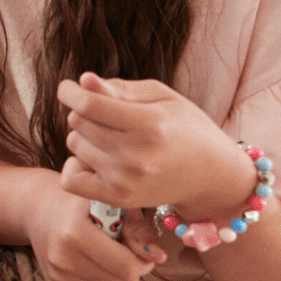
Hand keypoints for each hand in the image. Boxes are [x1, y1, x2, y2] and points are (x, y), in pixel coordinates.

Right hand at [27, 194, 165, 280]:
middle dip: (135, 270)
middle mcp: (62, 258)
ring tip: (111, 255)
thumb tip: (160, 257)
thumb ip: (138, 229)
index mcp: (74, 233)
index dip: (144, 261)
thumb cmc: (82, 204)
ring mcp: (58, 275)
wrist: (40, 211)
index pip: (126, 267)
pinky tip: (96, 262)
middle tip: (129, 252)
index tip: (143, 249)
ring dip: (121, 278)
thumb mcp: (111, 204)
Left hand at [56, 72, 254, 217]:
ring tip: (113, 139)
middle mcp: (136, 155)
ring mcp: (125, 180)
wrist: (213, 176)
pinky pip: (70, 179)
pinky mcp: (118, 198)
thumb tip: (82, 81)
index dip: (70, 92)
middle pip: (78, 122)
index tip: (67, 88)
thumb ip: (120, 88)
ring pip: (74, 144)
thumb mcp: (162, 98)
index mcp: (149, 125)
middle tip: (110, 118)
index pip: (89, 105)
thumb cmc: (185, 128)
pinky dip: (76, 165)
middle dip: (85, 113)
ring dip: (85, 137)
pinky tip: (94, 160)